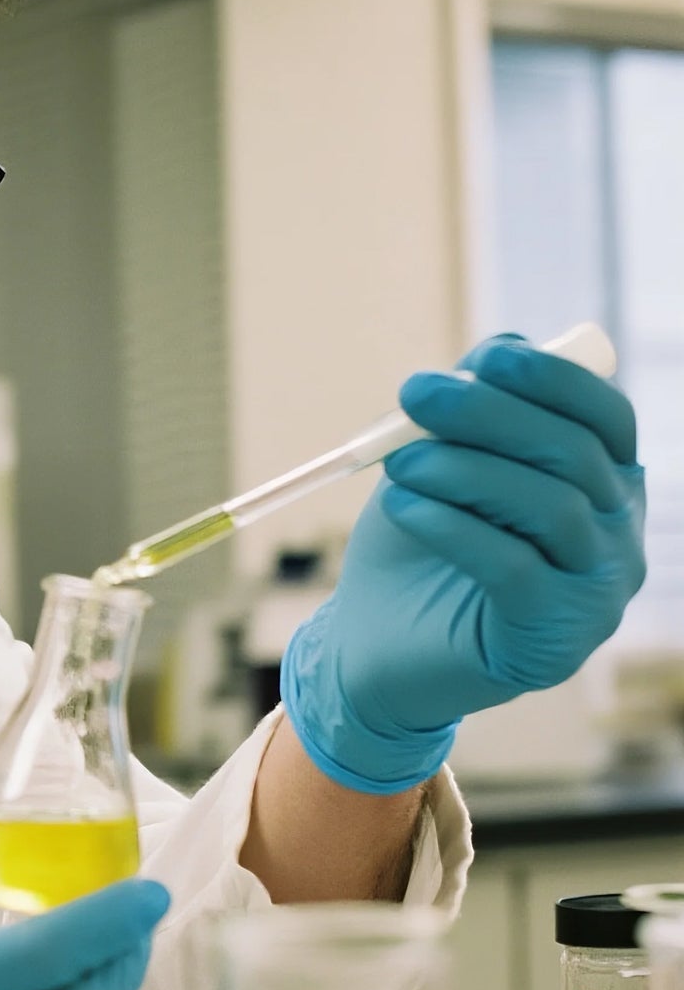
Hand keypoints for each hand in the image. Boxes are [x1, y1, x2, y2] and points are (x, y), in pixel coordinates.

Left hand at [282, 335, 645, 792]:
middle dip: (490, 413)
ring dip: (465, 470)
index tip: (487, 356)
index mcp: (602, 483)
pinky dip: (453, 527)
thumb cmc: (414, 546)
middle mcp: (617, 536)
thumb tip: (504, 344)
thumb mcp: (440, 463)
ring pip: (549, 508)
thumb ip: (475, 411)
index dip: (555, 379)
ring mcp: (595, 593)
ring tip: (399, 462)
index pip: (605, 417)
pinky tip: (402, 508)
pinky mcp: (553, 639)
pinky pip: (515, 568)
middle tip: (414, 393)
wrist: (372, 645)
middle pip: (574, 455)